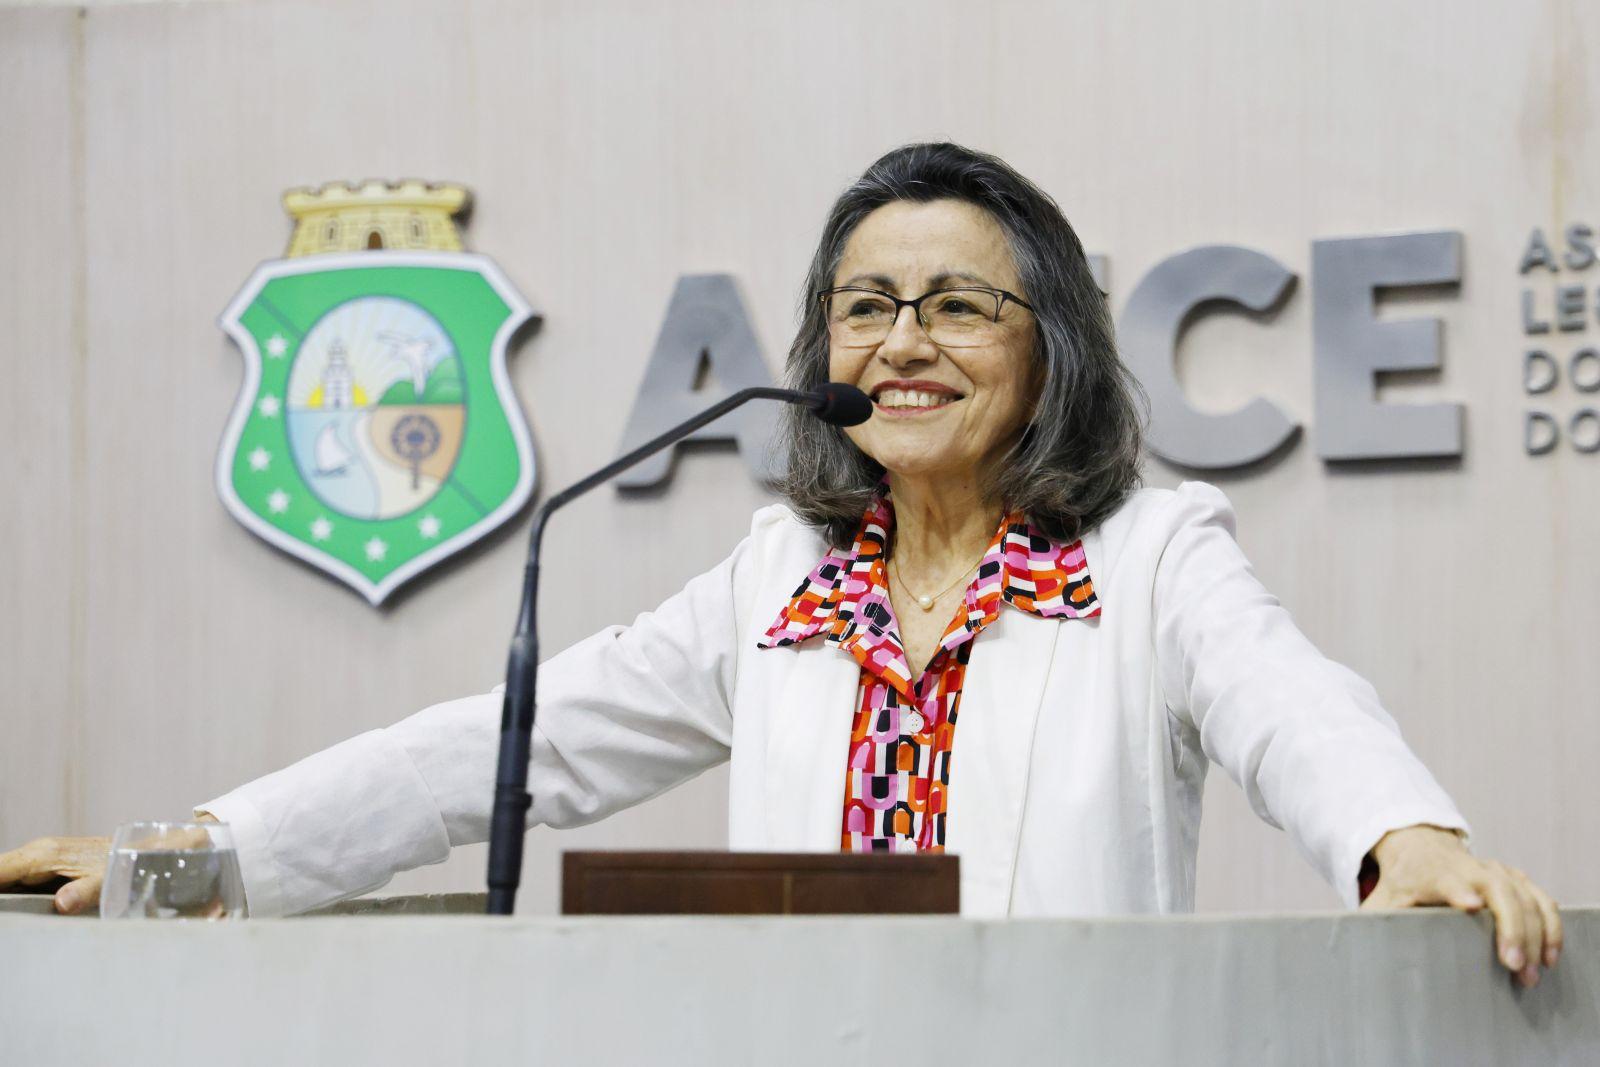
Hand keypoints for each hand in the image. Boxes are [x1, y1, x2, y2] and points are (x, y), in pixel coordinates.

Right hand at [0, 836, 110, 914]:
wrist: (137, 850)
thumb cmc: (121, 866)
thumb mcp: (105, 882)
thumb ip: (83, 892)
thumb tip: (62, 904)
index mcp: (43, 855)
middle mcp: (36, 852)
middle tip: (3, 921)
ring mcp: (39, 857)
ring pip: (5, 875)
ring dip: (3, 894)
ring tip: (7, 918)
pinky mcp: (44, 864)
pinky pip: (16, 878)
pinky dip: (8, 892)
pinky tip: (12, 909)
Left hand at [1359, 824, 1561, 987]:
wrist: (1420, 846)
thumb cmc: (1402, 881)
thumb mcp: (1384, 898)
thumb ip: (1372, 922)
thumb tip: (1353, 950)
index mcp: (1433, 872)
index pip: (1447, 879)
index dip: (1458, 890)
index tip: (1470, 905)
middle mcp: (1469, 868)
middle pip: (1499, 890)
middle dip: (1511, 926)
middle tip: (1513, 965)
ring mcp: (1495, 871)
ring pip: (1525, 895)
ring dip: (1537, 933)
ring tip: (1534, 970)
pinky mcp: (1514, 878)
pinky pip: (1540, 898)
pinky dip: (1550, 924)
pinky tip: (1550, 954)